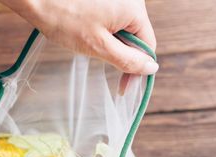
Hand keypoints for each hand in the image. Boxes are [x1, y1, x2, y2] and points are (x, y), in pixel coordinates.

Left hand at [0, 0, 157, 74]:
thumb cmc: (64, 18)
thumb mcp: (99, 46)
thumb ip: (127, 60)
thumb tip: (151, 68)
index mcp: (134, 9)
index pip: (147, 46)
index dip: (137, 69)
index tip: (123, 87)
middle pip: (137, 37)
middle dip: (123, 56)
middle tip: (106, 68)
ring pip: (124, 29)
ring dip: (113, 44)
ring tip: (91, 46)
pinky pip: (114, 19)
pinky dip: (106, 32)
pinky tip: (89, 34)